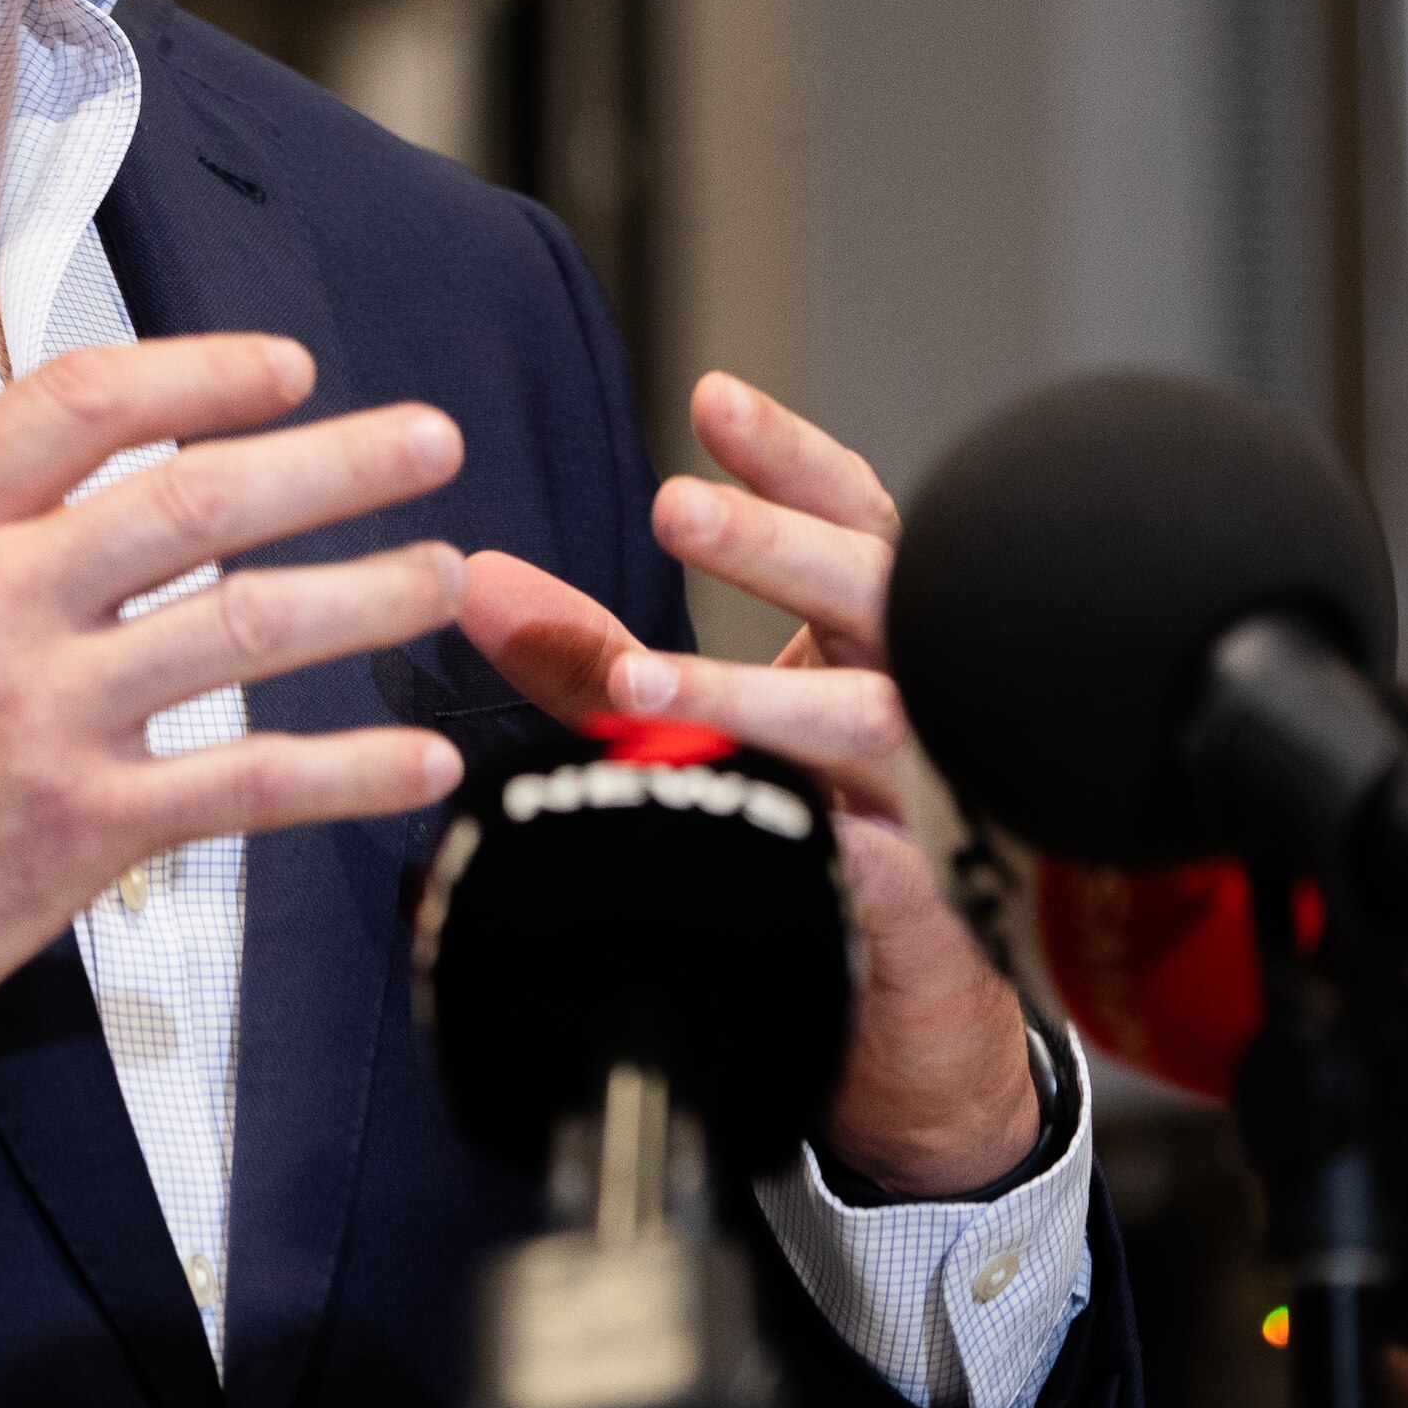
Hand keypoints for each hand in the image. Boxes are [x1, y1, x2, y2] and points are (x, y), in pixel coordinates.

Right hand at [0, 335, 472, 1129]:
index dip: (205, 375)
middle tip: (429, 439)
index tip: (288, 370)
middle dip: (334, 460)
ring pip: (244, 626)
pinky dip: (349, 769)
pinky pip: (248, 782)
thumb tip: (93, 478)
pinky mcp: (78, 830)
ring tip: (444, 571)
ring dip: (365, 592)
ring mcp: (35, 717)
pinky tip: (417, 758)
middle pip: (195, 498)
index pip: (80, 404)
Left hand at [454, 370, 1042, 1198]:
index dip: (790, 457)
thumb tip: (474, 578)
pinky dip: (810, 834)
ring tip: (639, 680)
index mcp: (873, 635)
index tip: (712, 395)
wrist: (903, 1011)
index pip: (852, 515)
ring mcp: (933, 796)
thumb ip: (591, 650)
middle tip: (673, 505)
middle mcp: (919, 697)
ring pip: (867, 721)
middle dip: (774, 544)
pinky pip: (874, 857)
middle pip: (874, 590)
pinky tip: (743, 817)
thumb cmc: (809, 830)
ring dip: (752, 694)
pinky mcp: (930, 901)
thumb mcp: (695, 723)